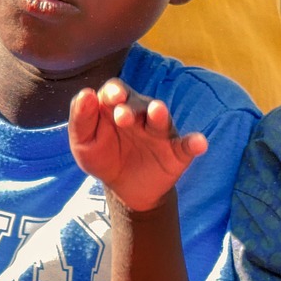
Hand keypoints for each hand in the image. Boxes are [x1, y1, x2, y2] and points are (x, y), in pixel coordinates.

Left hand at [68, 80, 207, 212]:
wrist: (125, 190)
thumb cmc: (104, 157)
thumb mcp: (84, 144)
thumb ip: (81, 120)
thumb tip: (85, 94)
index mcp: (116, 107)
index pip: (115, 90)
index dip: (113, 91)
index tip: (110, 97)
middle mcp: (141, 114)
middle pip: (138, 103)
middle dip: (130, 107)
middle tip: (122, 116)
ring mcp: (160, 132)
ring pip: (162, 119)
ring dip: (159, 115)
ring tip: (158, 111)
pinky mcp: (176, 152)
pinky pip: (187, 145)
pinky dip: (195, 143)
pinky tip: (199, 143)